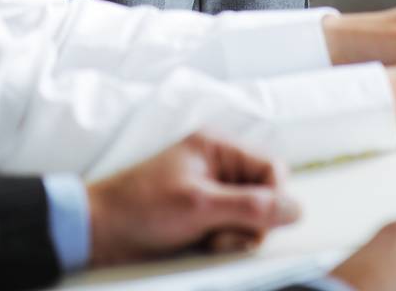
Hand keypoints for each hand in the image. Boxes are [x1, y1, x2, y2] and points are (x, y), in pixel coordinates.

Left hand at [86, 133, 299, 266]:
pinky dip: (224, 245)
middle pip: (264, 196)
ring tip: (206, 242)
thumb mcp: (200, 206)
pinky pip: (231, 232)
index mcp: (217, 147)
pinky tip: (202, 247)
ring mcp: (210, 193)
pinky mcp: (201, 218)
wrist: (99, 232)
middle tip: (222, 236)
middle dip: (251, 223)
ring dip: (235, 238)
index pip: (272, 168)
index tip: (260, 226)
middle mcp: (217, 166)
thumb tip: (296, 208)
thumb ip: (251, 207)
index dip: (275, 199)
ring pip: (250, 219)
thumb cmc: (142, 208)